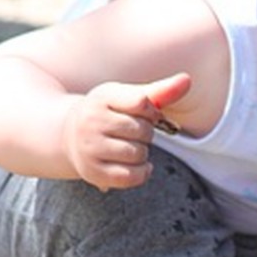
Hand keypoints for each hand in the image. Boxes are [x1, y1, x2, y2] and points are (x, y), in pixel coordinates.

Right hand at [62, 72, 189, 189]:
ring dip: (143, 152)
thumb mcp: (127, 96)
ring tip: (129, 145)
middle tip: (132, 131)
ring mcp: (90, 148)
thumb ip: (160, 91)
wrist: (68, 136)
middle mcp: (91, 122)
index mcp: (102, 98)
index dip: (152, 111)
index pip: (141, 102)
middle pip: (143, 130)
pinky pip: (132, 176)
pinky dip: (142, 172)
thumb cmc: (108, 113)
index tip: (145, 112)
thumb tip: (187, 80)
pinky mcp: (93, 172)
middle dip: (146, 132)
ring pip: (139, 154)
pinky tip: (136, 163)